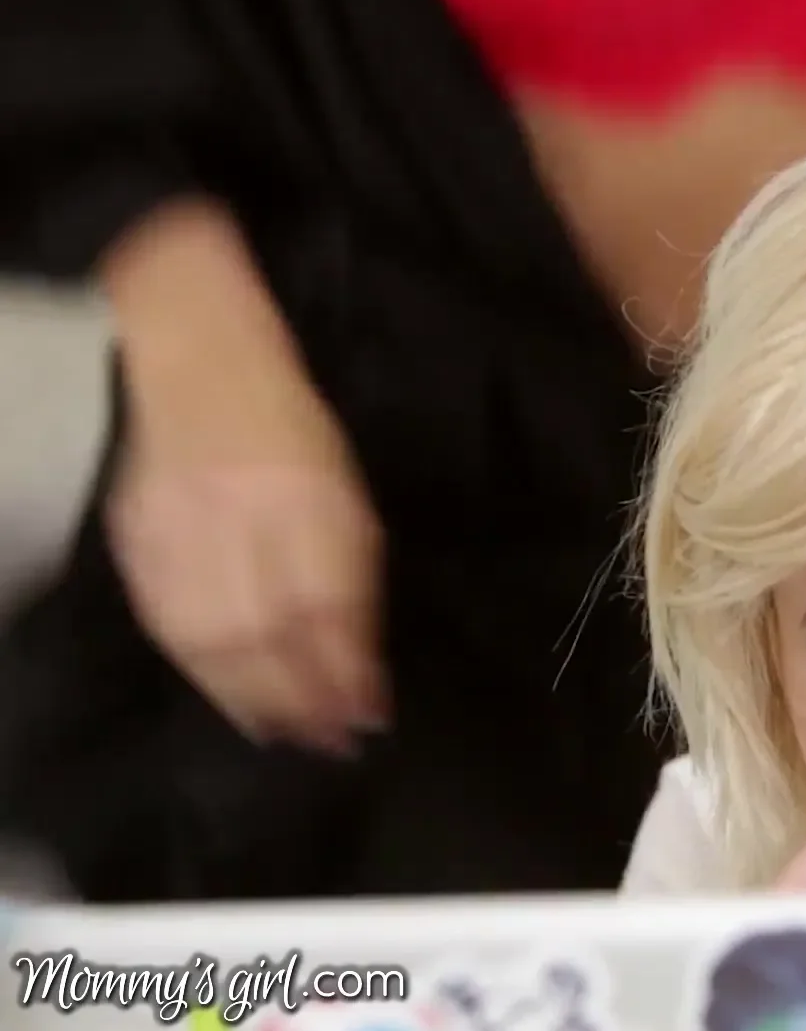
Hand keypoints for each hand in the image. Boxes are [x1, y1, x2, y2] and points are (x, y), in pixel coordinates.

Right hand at [108, 359, 387, 754]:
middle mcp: (241, 516)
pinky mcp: (138, 542)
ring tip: (288, 732)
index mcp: (306, 497)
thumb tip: (363, 664)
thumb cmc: (291, 428)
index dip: (345, 668)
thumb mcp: (345, 490)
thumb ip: (352, 575)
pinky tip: (234, 699)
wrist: (193, 363)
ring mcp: (181, 529)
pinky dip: (206, 673)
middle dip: (303, 697)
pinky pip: (170, 626)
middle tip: (330, 742)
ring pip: (214, 639)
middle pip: (268, 632)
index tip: (368, 716)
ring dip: (255, 698)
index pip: (326, 603)